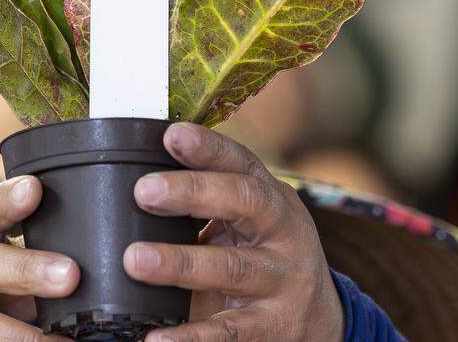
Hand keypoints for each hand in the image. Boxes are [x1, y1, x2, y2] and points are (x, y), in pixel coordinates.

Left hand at [123, 123, 343, 341]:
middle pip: (243, 203)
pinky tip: (156, 337)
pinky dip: (191, 337)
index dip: (209, 148)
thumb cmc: (267, 256)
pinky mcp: (273, 328)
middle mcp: (284, 233)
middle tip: (144, 190)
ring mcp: (282, 282)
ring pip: (232, 268)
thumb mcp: (251, 221)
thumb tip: (139, 178)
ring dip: (181, 263)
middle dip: (192, 193)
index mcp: (271, 198)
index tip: (172, 135)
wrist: (322, 319)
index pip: (242, 164)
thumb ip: (211, 201)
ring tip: (135, 260)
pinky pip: (229, 332)